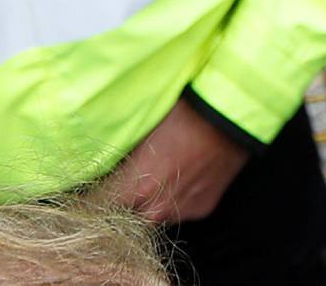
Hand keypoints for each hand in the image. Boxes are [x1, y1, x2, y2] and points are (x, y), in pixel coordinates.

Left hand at [105, 99, 250, 224]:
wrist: (235, 111)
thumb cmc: (188, 110)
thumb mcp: (145, 127)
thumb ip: (120, 156)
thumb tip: (98, 162)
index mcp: (136, 188)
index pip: (96, 206)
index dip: (91, 195)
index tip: (90, 186)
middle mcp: (156, 208)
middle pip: (123, 216)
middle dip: (122, 200)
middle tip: (126, 177)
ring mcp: (181, 211)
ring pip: (152, 215)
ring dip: (150, 200)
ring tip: (160, 172)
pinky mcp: (202, 209)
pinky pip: (178, 210)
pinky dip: (177, 197)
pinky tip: (185, 172)